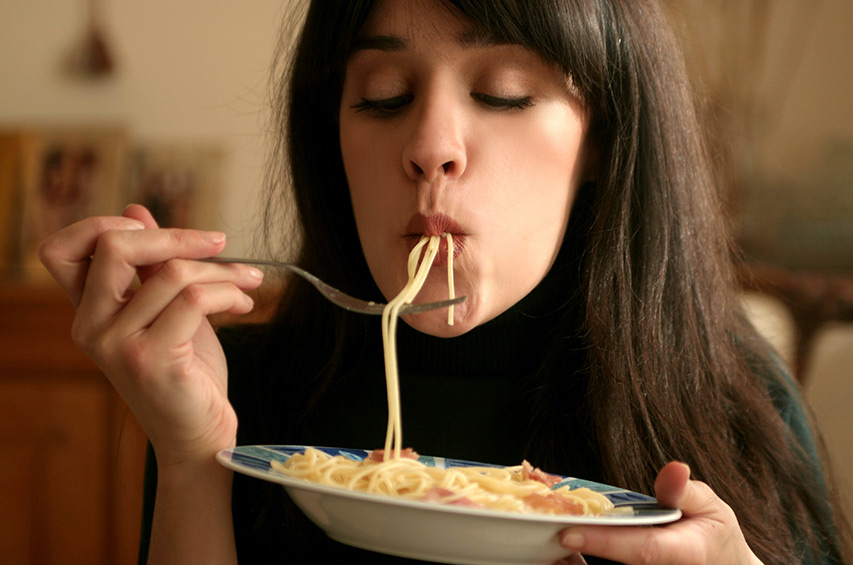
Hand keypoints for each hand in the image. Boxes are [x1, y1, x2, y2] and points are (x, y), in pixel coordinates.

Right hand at [38, 204, 263, 467]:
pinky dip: (230, 292)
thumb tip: (137, 211)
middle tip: (219, 242)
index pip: (62, 251)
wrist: (200, 437)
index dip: (104, 226)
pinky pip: (195, 299)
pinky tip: (245, 304)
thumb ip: (151, 267)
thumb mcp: (167, 312)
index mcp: (88, 313)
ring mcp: (118, 345)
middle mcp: (92, 328)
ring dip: (223, 271)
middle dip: (177, 235)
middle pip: (115, 246)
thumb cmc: (187, 374)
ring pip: (172, 273)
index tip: (158, 231)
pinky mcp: (153, 361)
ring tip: (248, 282)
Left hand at [558, 462, 762, 563]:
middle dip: (576, 552)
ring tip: (537, 535)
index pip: (640, 550)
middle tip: (538, 530)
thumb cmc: (713, 537)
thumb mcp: (712, 508)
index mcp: (683, 554)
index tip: (568, 533)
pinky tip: (552, 547)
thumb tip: (673, 468)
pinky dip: (574, 564)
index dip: (604, 543)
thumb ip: (686, 491)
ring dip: (570, 563)